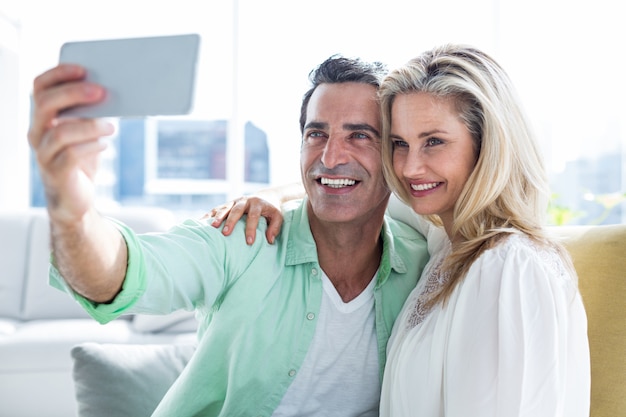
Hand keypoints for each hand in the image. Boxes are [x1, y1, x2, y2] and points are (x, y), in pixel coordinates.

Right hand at [27, 64, 112, 223]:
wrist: (75, 198)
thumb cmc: (81, 159)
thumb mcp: (86, 131)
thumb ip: (90, 112)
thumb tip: (111, 92)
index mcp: (43, 117)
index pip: (39, 87)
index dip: (58, 74)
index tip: (83, 69)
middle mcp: (37, 132)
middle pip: (45, 104)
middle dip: (74, 94)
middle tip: (101, 92)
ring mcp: (43, 153)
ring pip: (60, 132)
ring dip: (90, 125)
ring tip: (111, 126)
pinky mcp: (56, 173)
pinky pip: (71, 154)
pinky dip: (91, 146)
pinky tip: (105, 145)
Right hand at [204, 196, 283, 244]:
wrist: (265, 197)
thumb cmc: (271, 210)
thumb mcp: (278, 217)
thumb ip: (275, 228)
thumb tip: (269, 240)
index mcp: (257, 204)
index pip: (254, 216)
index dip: (251, 229)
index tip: (249, 242)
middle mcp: (244, 201)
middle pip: (236, 210)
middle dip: (230, 221)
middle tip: (226, 233)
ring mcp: (234, 201)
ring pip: (224, 208)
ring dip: (217, 217)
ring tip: (212, 227)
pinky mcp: (227, 204)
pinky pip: (216, 209)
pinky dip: (208, 215)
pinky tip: (200, 223)